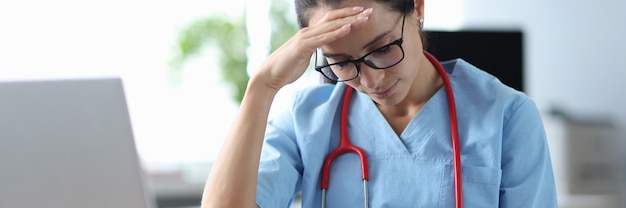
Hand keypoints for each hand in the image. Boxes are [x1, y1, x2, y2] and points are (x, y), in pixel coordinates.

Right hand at [256, 6, 372, 90]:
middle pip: (334, 19)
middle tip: (369, 11)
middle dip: (352, 14)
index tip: (362, 13)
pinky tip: (347, 28)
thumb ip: (316, 49)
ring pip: (331, 26)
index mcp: (310, 34)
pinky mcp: (302, 47)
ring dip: (349, 21)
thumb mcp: (305, 56)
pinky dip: (336, 33)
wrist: (270, 76)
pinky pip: (322, 38)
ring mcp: (305, 38)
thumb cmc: (287, 68)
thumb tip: (326, 49)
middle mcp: (308, 32)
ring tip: (364, 18)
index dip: (347, 15)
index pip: (331, 21)